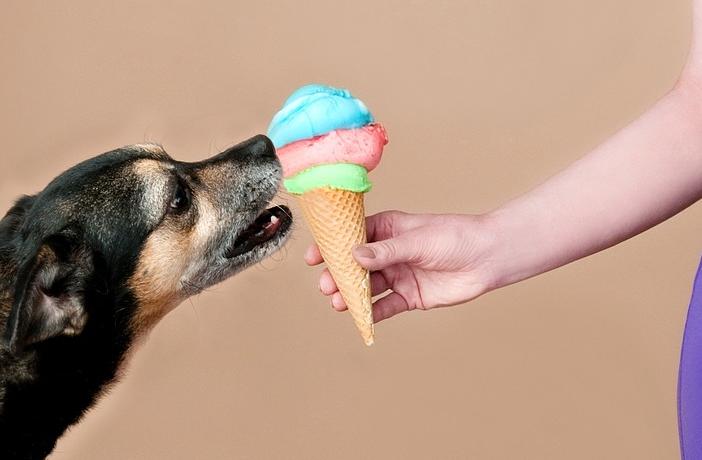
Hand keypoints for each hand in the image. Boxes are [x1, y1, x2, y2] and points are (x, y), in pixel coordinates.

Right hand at [304, 211, 496, 321]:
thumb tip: (355, 255)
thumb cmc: (455, 237)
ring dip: (352, 295)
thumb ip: (386, 251)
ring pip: (368, 287)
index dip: (333, 247)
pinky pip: (386, 307)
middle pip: (357, 265)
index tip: (314, 256)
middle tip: (327, 284)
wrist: (487, 258)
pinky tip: (360, 318)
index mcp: (389, 230)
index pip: (354, 237)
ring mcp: (399, 275)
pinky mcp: (410, 297)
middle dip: (339, 274)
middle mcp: (390, 253)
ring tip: (338, 302)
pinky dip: (372, 314)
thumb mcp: (417, 240)